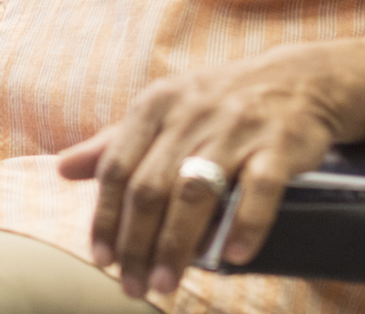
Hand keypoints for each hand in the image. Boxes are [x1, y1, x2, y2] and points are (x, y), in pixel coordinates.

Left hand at [58, 48, 346, 298]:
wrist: (302, 79)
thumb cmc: (219, 102)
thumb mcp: (164, 109)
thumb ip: (115, 141)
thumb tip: (62, 168)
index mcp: (156, 104)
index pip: (117, 167)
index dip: (105, 217)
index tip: (102, 259)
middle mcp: (191, 114)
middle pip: (151, 187)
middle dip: (137, 243)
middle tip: (133, 285)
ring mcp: (236, 128)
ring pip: (196, 192)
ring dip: (178, 244)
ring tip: (167, 283)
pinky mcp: (279, 144)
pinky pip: (259, 189)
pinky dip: (245, 225)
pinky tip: (232, 257)